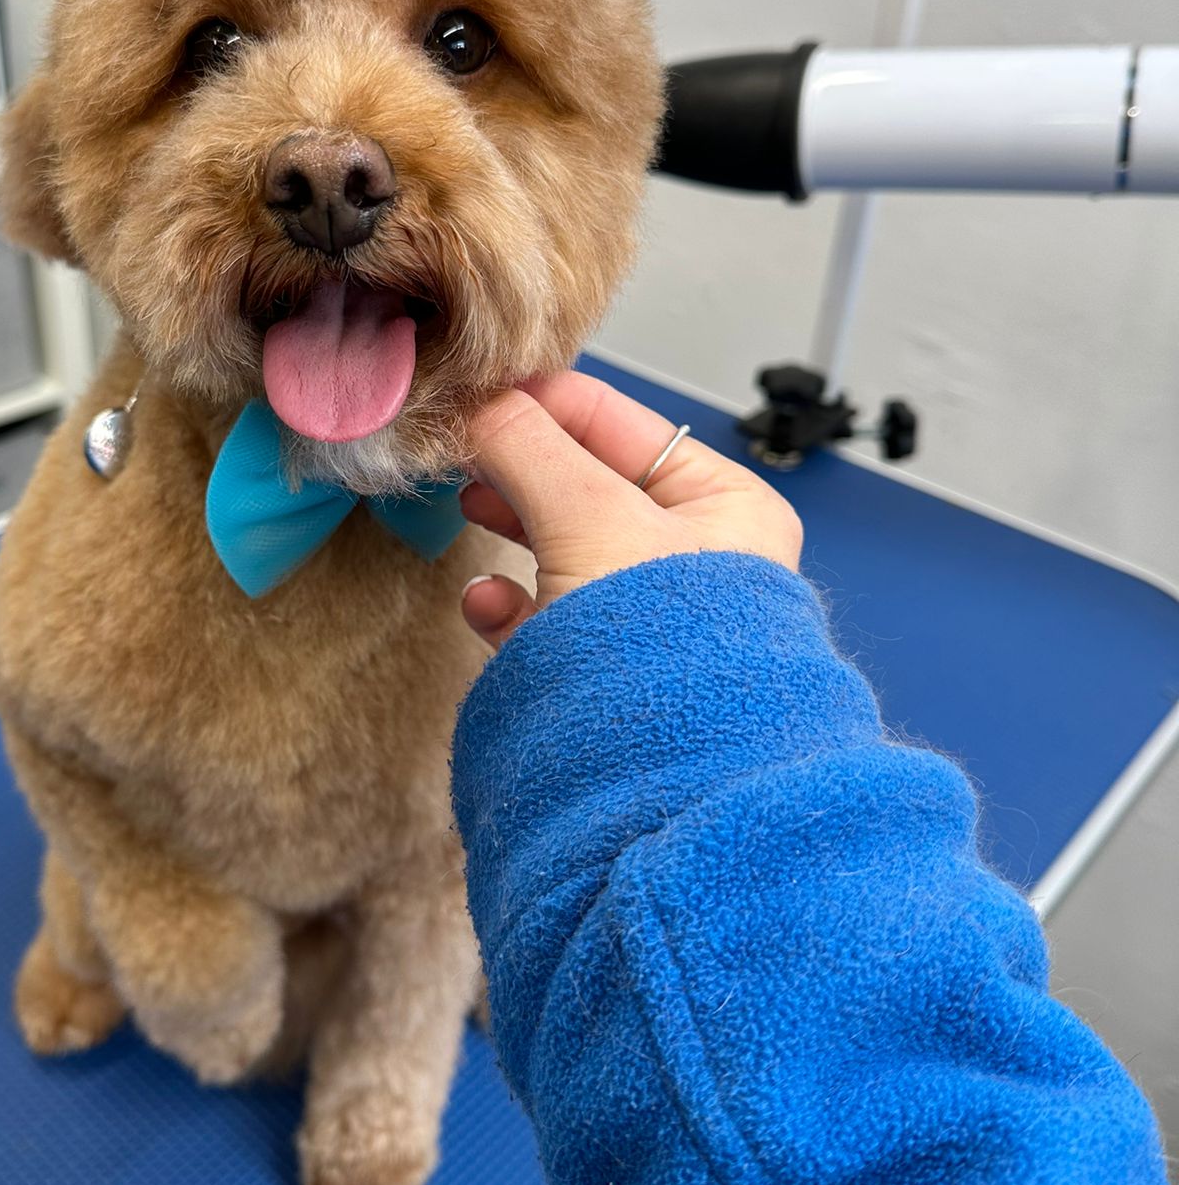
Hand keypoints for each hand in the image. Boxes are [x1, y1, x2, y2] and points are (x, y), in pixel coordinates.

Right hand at [461, 371, 802, 649]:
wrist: (662, 791)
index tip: (472, 393)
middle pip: (586, 483)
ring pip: (562, 547)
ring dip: (509, 527)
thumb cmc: (665, 655)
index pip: (622, 425)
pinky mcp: (608, 675)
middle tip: (457, 450)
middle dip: (518, 465)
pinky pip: (548, 620)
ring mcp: (652, 621)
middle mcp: (699, 560)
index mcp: (726, 508)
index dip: (542, 402)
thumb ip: (529, 448)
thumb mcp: (591, 519)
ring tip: (466, 508)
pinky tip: (482, 603)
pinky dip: (510, 605)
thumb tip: (480, 403)